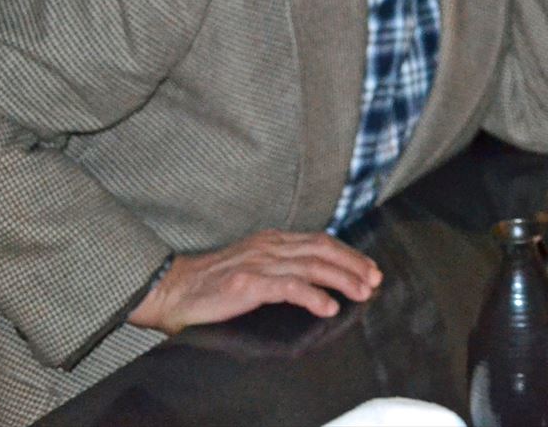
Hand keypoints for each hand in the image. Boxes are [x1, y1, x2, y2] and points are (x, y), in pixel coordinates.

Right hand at [128, 230, 381, 333]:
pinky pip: (290, 287)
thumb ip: (278, 265)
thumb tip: (312, 278)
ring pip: (313, 266)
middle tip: (375, 279)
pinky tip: (329, 307)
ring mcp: (260, 262)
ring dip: (343, 280)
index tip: (369, 267)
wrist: (171, 288)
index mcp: (272, 240)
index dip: (348, 253)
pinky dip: (314, 296)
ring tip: (362, 293)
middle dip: (354, 264)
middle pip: (324, 249)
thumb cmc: (209, 284)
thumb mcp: (250, 264)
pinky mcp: (249, 283)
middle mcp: (270, 246)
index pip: (320, 241)